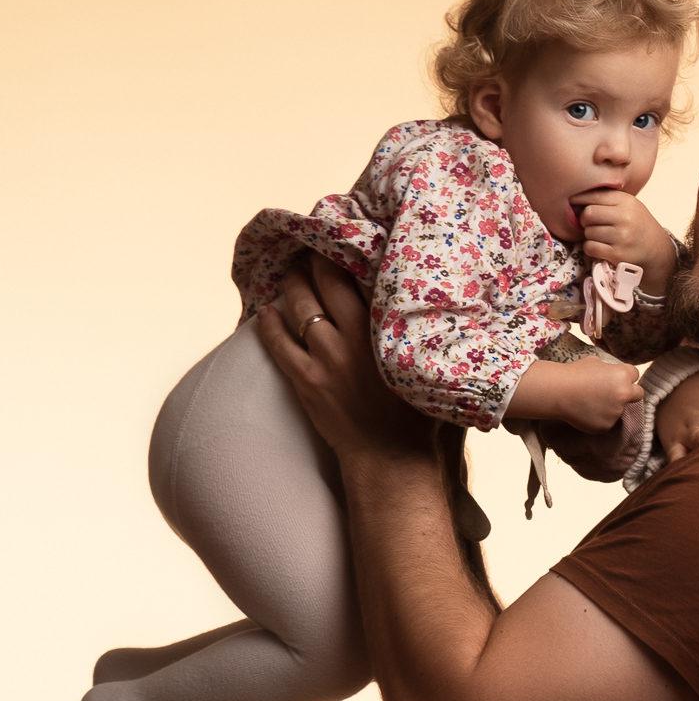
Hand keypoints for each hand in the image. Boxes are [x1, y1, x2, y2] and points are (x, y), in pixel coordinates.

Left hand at [254, 261, 435, 464]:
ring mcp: (327, 359)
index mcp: (388, 332)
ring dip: (292, 285)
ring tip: (291, 274)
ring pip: (300, 307)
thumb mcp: (430, 367)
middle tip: (313, 249)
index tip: (348, 239)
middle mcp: (355, 339)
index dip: (352, 254)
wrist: (393, 460)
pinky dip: (268, 325)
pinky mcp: (307, 381)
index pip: (365, 277)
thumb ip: (424, 336)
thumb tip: (430, 310)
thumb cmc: (420, 418)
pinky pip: (278, 344)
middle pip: (326, 283)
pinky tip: (265, 312)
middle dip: (317, 261)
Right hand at [507, 357, 643, 432]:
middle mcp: (624, 393)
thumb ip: (607, 368)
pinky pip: (607, 421)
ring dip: (610, 407)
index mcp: (622, 375)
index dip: (626, 376)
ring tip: (589, 402)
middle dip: (630, 393)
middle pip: (638, 394)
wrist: (557, 392)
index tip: (617, 378)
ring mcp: (616, 411)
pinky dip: (599, 418)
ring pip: (619, 409)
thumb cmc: (573, 373)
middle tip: (616, 394)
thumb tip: (610, 371)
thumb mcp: (593, 362)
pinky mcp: (607, 425)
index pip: (634, 374)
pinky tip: (585, 412)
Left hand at [574, 186, 675, 275]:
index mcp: (626, 201)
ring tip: (601, 236)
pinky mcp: (617, 254)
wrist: (657, 250)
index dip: (579, 200)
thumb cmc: (637, 225)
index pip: (593, 195)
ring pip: (588, 232)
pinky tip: (601, 246)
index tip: (575, 204)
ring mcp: (622, 236)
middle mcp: (625, 217)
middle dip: (585, 220)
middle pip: (588, 214)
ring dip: (590, 235)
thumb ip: (606, 199)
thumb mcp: (629, 206)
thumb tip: (574, 200)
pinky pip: (590, 247)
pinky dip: (591, 248)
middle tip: (591, 224)